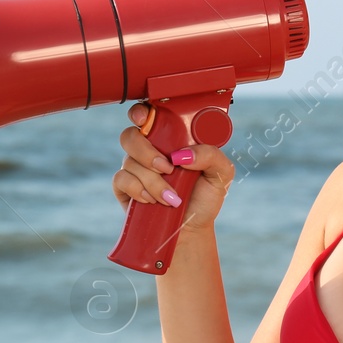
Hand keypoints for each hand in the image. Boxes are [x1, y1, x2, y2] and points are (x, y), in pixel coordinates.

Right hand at [113, 103, 234, 230]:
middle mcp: (149, 150)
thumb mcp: (221, 174)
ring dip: (153, 181)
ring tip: (171, 196)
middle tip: (168, 168)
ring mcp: (134, 168)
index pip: (149, 115)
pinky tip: (152, 200)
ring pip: (129, 161)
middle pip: (130, 135)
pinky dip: (138, 190)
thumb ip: (210, 155)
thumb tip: (182, 154)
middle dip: (147, 152)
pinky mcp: (124, 187)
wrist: (191, 230)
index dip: (141, 111)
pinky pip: (121, 179)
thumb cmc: (205, 198)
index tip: (143, 118)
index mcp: (170, 139)